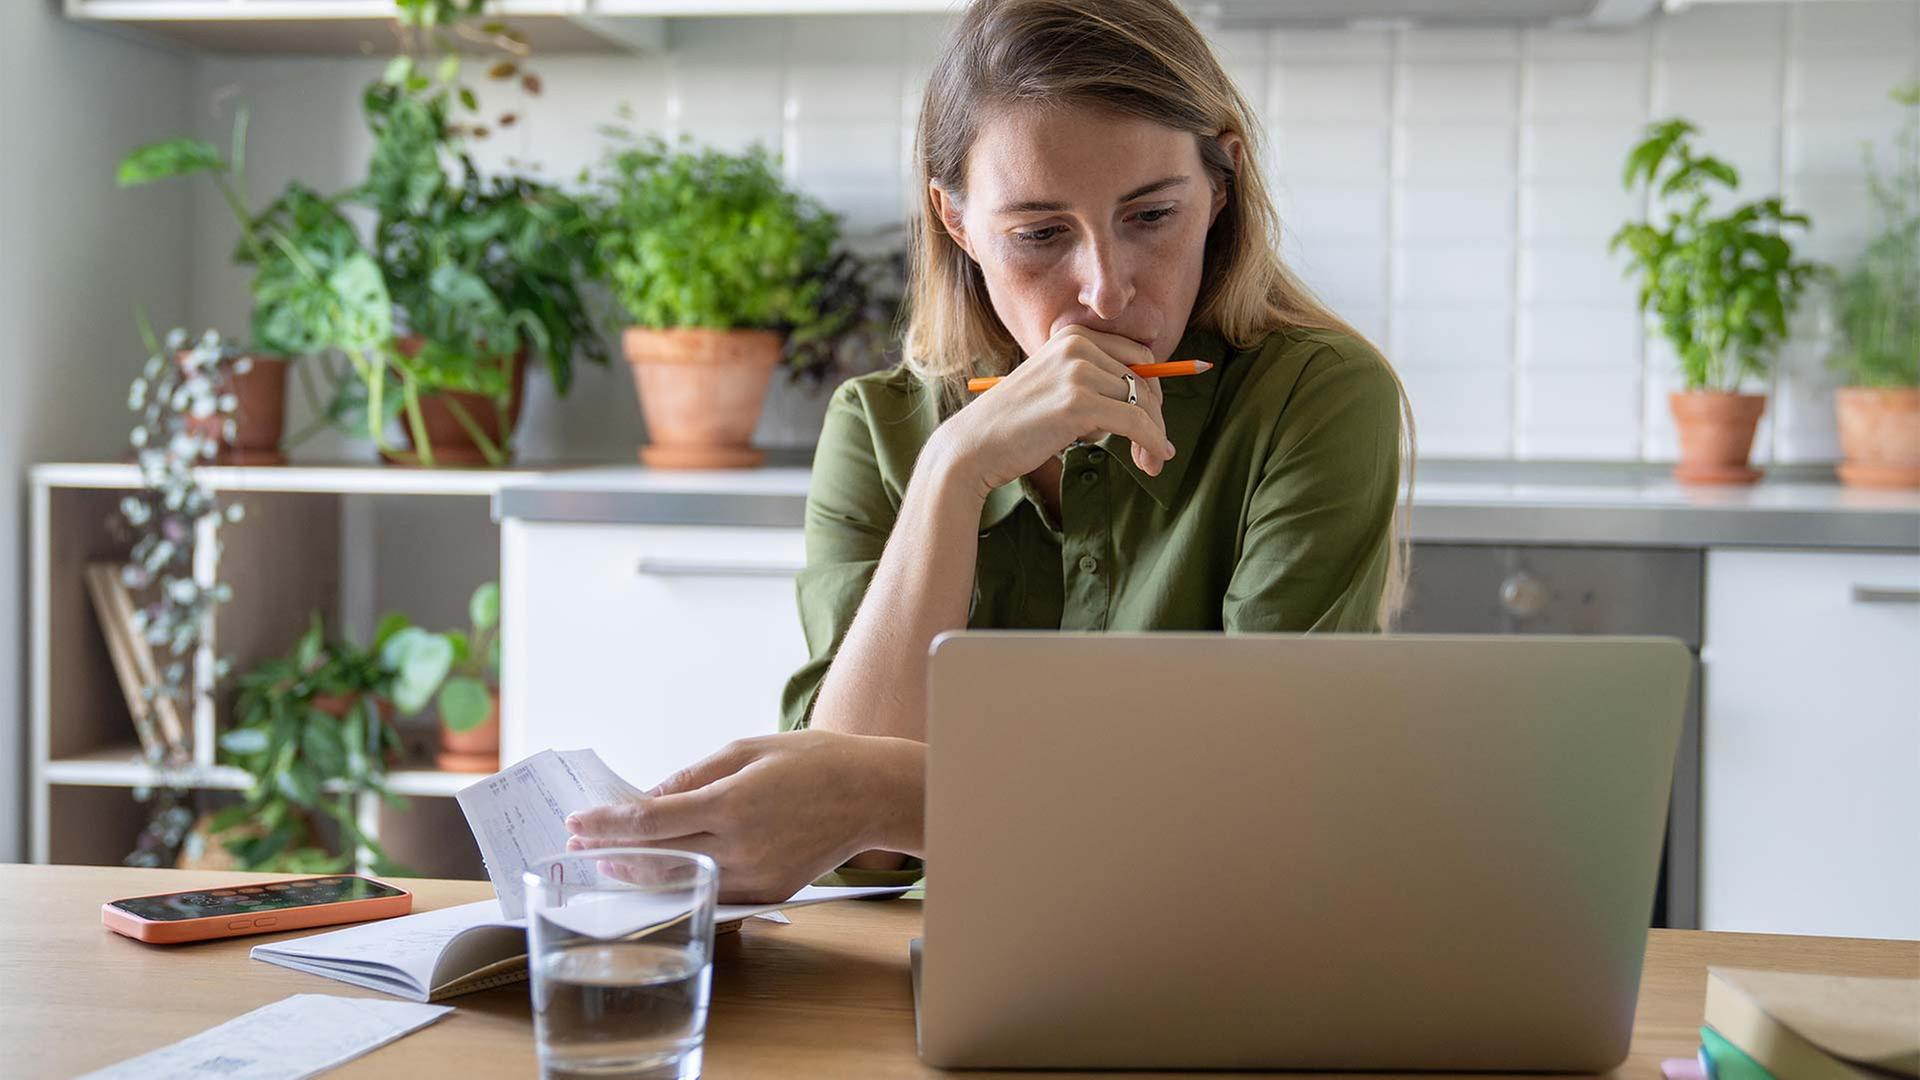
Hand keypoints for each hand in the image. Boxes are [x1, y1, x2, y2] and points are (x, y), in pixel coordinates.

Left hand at [563, 730, 924, 903]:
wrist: (872, 795)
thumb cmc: (813, 762)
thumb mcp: (747, 750)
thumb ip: (692, 777)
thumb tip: (647, 799)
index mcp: (733, 804)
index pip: (650, 821)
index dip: (607, 824)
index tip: (577, 821)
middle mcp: (741, 847)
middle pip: (657, 857)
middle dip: (613, 850)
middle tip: (580, 843)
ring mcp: (755, 877)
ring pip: (682, 881)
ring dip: (640, 872)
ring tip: (610, 861)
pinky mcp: (769, 894)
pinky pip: (713, 890)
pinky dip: (683, 881)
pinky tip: (661, 872)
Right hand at [933, 325, 1176, 496]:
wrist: (974, 445)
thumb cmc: (1015, 424)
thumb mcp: (1055, 386)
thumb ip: (1093, 381)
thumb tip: (1147, 397)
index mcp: (1073, 336)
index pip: (1137, 358)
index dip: (1152, 392)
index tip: (1154, 422)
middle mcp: (1077, 346)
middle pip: (1144, 380)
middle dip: (1156, 417)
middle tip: (1159, 449)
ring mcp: (1078, 372)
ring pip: (1142, 403)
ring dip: (1154, 436)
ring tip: (1152, 463)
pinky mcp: (1079, 403)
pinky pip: (1135, 422)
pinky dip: (1152, 442)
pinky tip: (1155, 459)